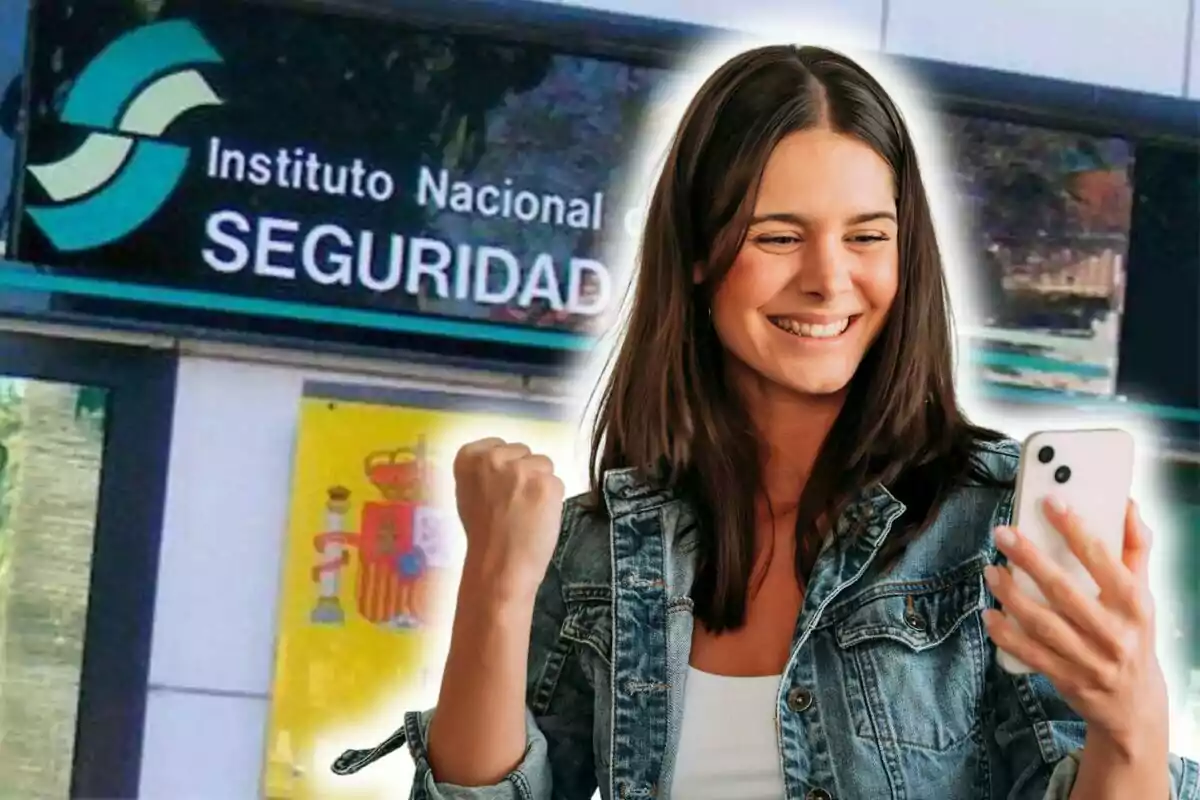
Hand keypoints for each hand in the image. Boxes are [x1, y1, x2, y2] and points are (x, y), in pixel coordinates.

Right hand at [452, 437, 564, 603]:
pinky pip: (557, 483)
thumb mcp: (469, 494)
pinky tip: (539, 518)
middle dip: (524, 474)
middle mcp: (494, 457)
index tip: (500, 490)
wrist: (498, 567)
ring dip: (540, 485)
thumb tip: (507, 465)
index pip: (499, 445)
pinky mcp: (546, 483)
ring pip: (544, 466)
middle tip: (515, 504)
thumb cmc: (482, 535)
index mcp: (469, 457)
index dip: (505, 468)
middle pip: (524, 453)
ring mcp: (522, 469)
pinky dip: (553, 500)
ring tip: (527, 513)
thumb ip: (485, 473)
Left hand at [982, 498, 1167, 757]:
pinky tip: (990, 614)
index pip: (1104, 560)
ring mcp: (1089, 659)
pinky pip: (1030, 654)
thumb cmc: (1132, 635)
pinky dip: (1006, 634)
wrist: (1133, 704)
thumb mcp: (1143, 594)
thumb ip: (1135, 549)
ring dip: (1012, 595)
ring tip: (991, 571)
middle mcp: (1114, 633)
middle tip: (1003, 533)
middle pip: (1065, 591)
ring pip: (1043, 624)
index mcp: (1135, 605)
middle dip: (1030, 559)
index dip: (1076, 529)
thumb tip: (1126, 505)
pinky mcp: (1066, 678)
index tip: (1051, 502)